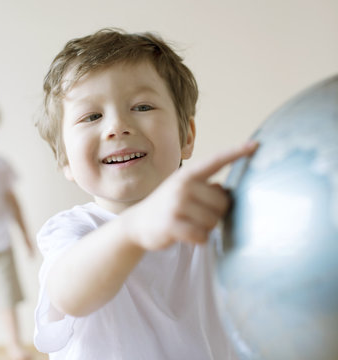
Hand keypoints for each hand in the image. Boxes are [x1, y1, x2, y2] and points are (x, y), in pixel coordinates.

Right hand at [128, 141, 257, 249]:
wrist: (137, 222)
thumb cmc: (167, 206)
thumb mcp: (182, 190)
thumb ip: (204, 187)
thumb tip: (224, 191)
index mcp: (188, 175)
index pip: (217, 161)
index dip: (237, 153)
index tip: (256, 145)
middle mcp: (183, 186)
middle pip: (222, 202)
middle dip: (216, 213)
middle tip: (200, 215)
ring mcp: (176, 205)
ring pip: (213, 221)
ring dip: (206, 228)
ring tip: (191, 224)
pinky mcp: (172, 224)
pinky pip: (202, 236)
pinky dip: (199, 239)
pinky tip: (187, 235)